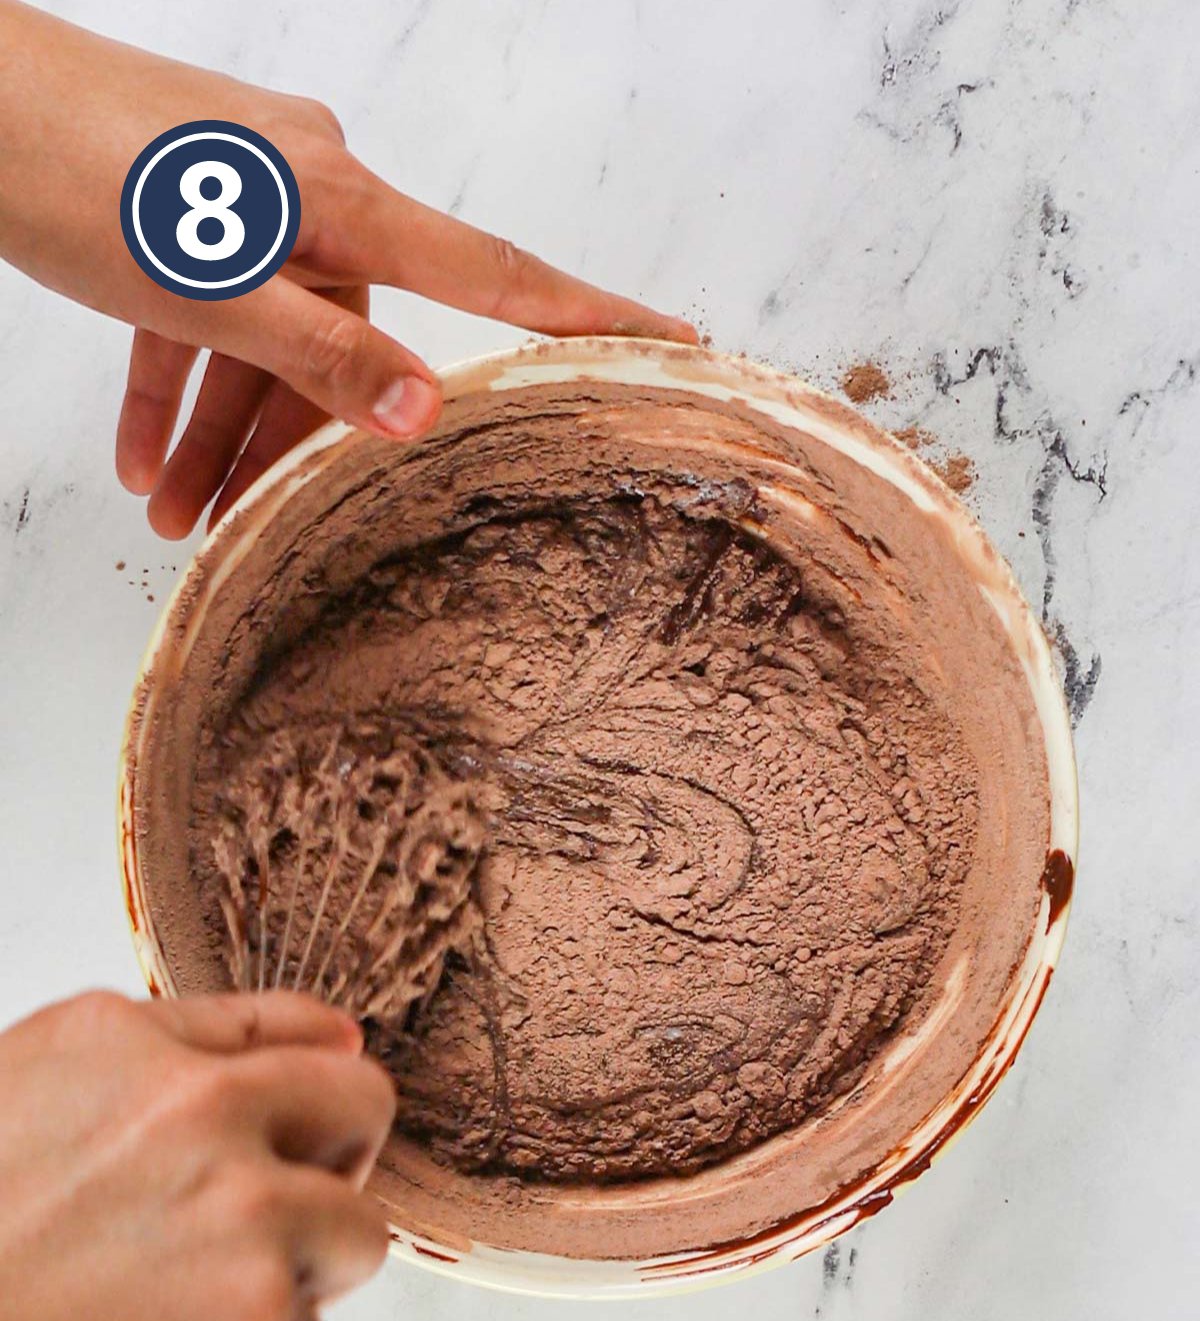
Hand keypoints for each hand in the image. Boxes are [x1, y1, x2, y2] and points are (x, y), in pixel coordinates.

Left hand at [0, 3, 696, 539]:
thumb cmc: (77, 172)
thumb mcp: (210, 287)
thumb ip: (321, 354)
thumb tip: (427, 411)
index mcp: (340, 201)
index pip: (490, 270)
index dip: (582, 314)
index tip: (673, 340)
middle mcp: (311, 194)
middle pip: (348, 345)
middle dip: (295, 449)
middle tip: (248, 536)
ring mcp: (248, 200)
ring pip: (266, 342)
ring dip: (219, 437)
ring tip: (170, 523)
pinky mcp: (187, 211)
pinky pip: (206, 315)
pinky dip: (177, 386)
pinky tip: (137, 463)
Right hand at [0, 989, 395, 1320]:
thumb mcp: (6, 1111)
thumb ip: (136, 1082)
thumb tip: (329, 1044)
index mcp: (118, 1046)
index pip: (284, 1029)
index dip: (306, 1085)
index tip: (310, 1119)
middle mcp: (196, 1109)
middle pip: (362, 1105)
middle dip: (333, 1166)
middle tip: (266, 1229)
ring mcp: (242, 1214)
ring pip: (361, 1237)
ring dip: (295, 1288)